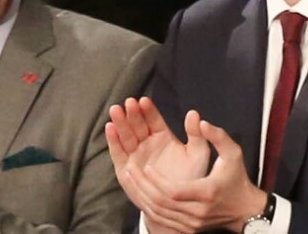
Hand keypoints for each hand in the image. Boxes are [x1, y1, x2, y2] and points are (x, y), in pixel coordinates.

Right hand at [106, 97, 210, 233]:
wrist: (178, 206)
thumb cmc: (189, 179)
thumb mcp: (197, 155)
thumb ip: (196, 135)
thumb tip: (194, 113)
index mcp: (162, 136)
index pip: (153, 120)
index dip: (148, 110)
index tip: (144, 100)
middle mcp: (146, 143)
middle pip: (137, 125)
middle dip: (132, 113)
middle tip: (129, 102)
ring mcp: (135, 154)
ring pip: (126, 135)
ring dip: (120, 123)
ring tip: (116, 110)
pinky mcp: (125, 168)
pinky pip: (118, 153)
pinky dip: (113, 141)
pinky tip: (110, 128)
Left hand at [106, 98, 265, 233]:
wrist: (245, 209)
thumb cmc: (237, 177)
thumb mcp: (233, 153)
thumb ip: (218, 136)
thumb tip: (200, 120)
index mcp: (207, 193)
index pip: (175, 192)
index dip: (158, 180)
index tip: (146, 166)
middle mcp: (198, 213)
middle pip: (163, 203)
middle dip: (143, 186)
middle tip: (130, 168)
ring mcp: (192, 223)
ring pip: (159, 213)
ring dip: (142, 194)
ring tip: (129, 176)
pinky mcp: (188, 228)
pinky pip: (162, 219)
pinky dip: (148, 205)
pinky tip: (139, 191)